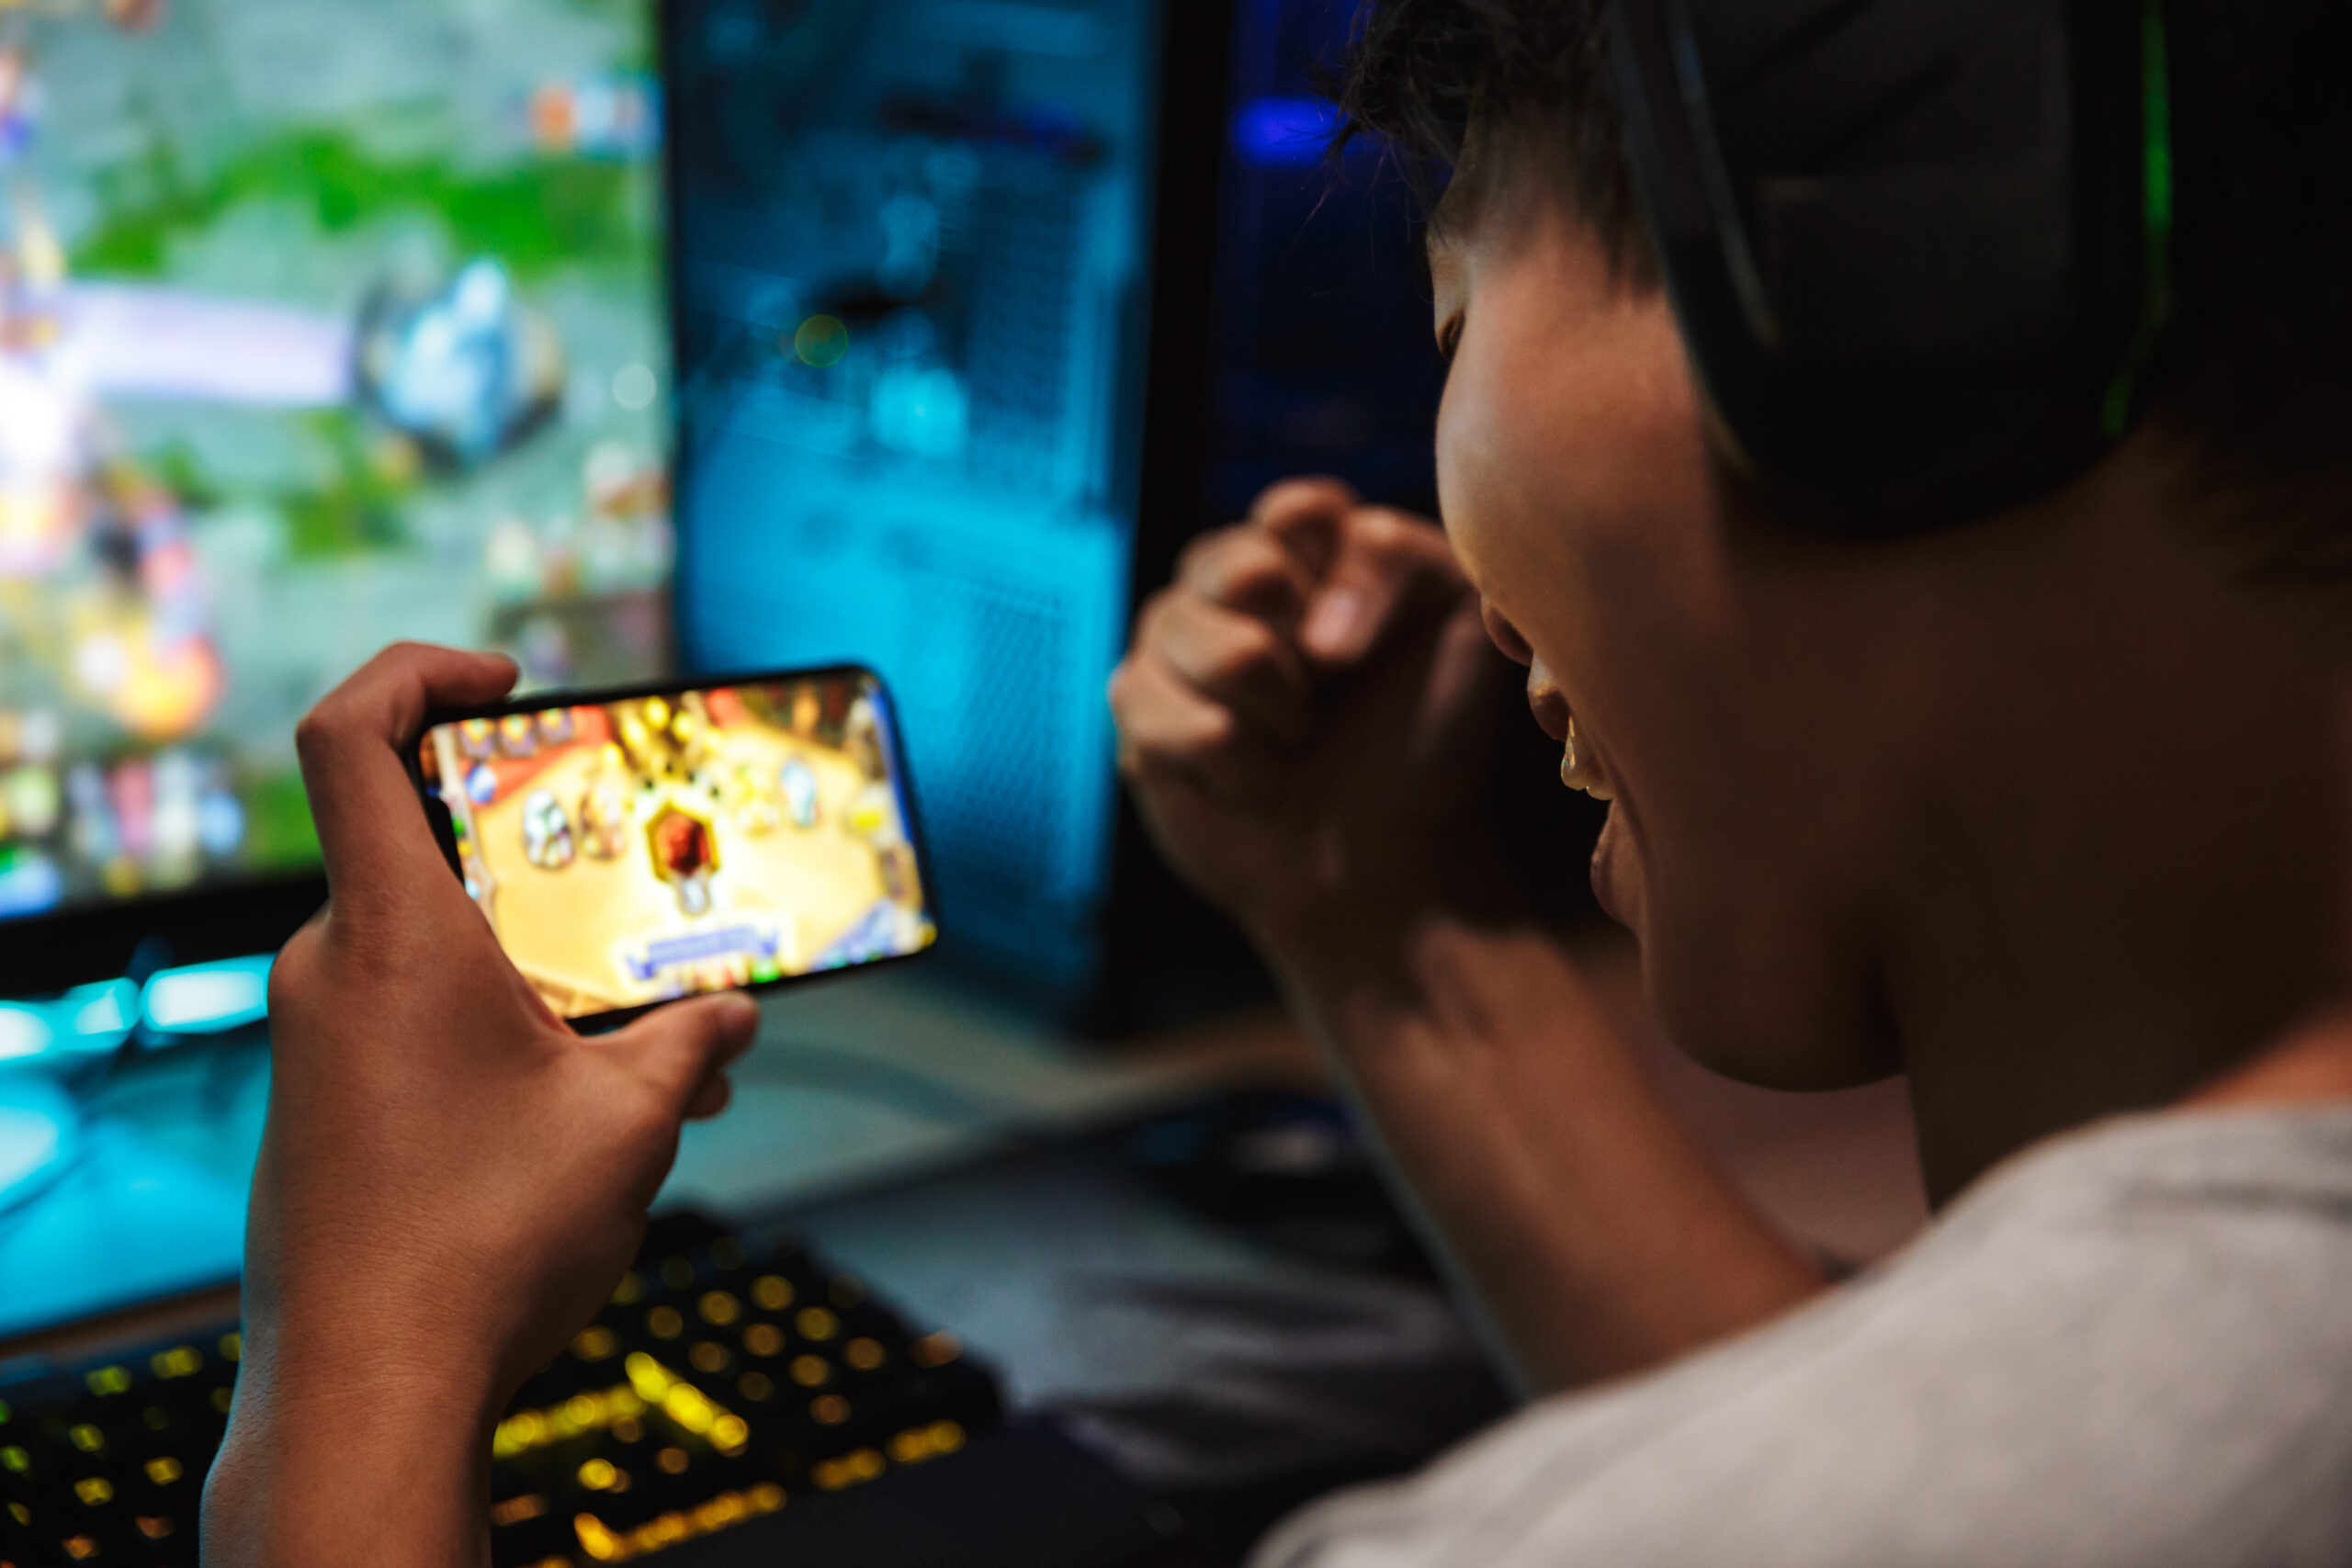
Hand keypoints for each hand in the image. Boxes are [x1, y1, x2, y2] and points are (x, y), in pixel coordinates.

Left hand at [204, 643, 759, 1566]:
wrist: (365, 1393)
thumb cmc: (484, 1244)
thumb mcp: (629, 1124)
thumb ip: (693, 1044)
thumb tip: (733, 1021)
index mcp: (393, 936)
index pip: (351, 734)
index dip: (420, 669)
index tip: (507, 679)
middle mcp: (332, 971)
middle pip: (424, 848)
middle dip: (547, 866)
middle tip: (635, 899)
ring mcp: (316, 1042)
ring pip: (430, 950)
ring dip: (536, 969)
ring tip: (644, 1045)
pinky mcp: (320, 1107)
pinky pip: (409, 1020)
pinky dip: (495, 1029)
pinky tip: (581, 1113)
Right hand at [1111, 478, 1517, 956]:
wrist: (1386, 857)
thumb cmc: (1425, 739)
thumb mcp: (1460, 626)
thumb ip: (1405, 562)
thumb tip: (1315, 635)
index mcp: (1312, 542)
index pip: (1299, 510)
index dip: (1341, 582)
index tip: (1367, 649)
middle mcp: (1233, 572)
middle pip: (1245, 569)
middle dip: (1305, 659)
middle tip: (1329, 699)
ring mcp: (1174, 633)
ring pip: (1202, 642)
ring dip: (1272, 717)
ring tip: (1296, 741)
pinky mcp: (1135, 701)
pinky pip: (1152, 706)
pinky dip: (1226, 763)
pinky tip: (1251, 781)